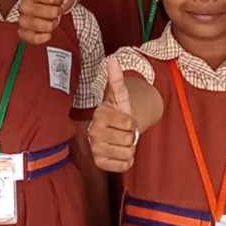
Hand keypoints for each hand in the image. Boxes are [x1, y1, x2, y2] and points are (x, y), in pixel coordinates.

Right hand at [18, 0, 65, 45]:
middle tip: (55, 10)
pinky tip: (47, 32)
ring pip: (39, 26)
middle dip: (55, 13)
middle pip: (45, 13)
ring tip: (51, 20)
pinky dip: (42, 37)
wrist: (49, 6)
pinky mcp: (23, 33)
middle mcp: (22, 5)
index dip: (58, 0)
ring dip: (51, 25)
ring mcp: (22, 19)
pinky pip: (31, 39)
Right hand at [88, 57, 138, 172]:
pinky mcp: (100, 163)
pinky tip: (119, 152)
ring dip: (129, 148)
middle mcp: (93, 133)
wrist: (112, 130)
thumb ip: (116, 78)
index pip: (129, 123)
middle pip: (128, 139)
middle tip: (122, 131)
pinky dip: (126, 161)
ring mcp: (95, 149)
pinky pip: (124, 166)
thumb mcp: (120, 95)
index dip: (131, 122)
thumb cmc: (117, 112)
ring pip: (127, 153)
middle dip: (131, 136)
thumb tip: (112, 59)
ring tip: (120, 141)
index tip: (123, 119)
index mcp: (99, 115)